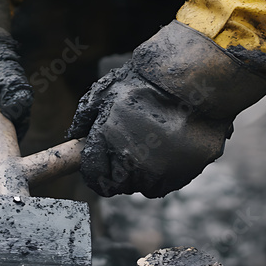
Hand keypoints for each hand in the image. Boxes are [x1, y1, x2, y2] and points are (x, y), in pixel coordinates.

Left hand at [68, 21, 265, 197]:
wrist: (192, 78)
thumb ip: (85, 117)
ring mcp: (162, 171)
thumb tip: (73, 136)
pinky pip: (171, 182)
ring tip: (155, 143)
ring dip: (146, 172)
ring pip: (147, 186)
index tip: (102, 162)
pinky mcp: (186, 172)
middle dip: (122, 170)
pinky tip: (172, 146)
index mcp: (110, 145)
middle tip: (132, 146)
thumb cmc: (145, 82)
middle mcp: (133, 164)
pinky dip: (170, 170)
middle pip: (121, 185)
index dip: (96, 170)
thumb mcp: (106, 91)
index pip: (95, 177)